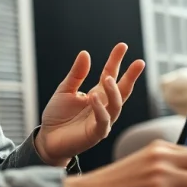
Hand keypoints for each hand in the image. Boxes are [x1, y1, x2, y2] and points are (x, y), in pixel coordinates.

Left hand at [35, 43, 144, 165]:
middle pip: (122, 90)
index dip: (116, 60)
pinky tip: (94, 97)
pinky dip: (100, 109)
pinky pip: (103, 121)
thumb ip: (77, 74)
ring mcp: (102, 120)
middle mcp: (103, 106)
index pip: (110, 74)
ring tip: (108, 78)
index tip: (123, 46)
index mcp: (97, 94)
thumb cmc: (57, 116)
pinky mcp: (95, 134)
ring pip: (116, 105)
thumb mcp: (65, 90)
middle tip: (139, 62)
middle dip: (131, 76)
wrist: (47, 140)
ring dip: (114, 92)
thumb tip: (85, 53)